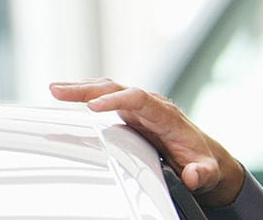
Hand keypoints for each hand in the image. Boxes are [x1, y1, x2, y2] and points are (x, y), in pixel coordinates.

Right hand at [50, 78, 247, 206]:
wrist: (204, 156)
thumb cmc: (203, 162)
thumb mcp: (208, 173)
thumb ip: (201, 174)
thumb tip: (193, 175)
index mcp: (167, 117)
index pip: (140, 100)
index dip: (116, 101)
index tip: (93, 107)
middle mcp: (152, 106)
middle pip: (119, 89)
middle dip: (89, 90)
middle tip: (59, 92)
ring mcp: (140, 108)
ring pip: (110, 90)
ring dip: (82, 88)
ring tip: (54, 89)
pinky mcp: (131, 114)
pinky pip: (107, 98)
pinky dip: (87, 95)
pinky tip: (67, 95)